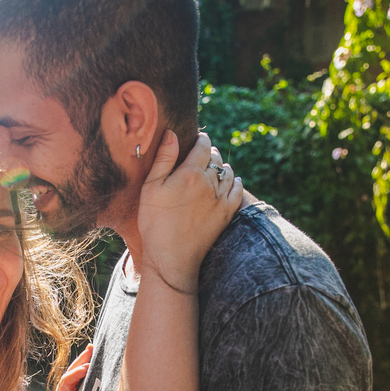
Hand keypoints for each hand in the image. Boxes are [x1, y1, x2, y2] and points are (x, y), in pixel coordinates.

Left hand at [49, 344, 92, 390]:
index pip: (66, 383)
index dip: (76, 373)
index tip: (88, 367)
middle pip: (71, 375)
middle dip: (81, 360)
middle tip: (92, 348)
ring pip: (79, 378)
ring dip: (86, 363)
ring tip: (94, 350)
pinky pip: (87, 385)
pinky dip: (92, 374)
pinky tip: (98, 366)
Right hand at [137, 130, 242, 292]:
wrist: (172, 257)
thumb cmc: (155, 222)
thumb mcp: (151, 187)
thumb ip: (163, 158)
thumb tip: (171, 133)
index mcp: (190, 172)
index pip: (202, 145)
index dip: (201, 139)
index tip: (198, 139)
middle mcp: (210, 182)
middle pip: (216, 158)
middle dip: (210, 152)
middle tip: (204, 152)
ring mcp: (221, 198)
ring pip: (228, 172)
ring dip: (223, 165)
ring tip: (215, 166)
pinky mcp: (226, 213)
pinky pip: (238, 190)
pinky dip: (236, 181)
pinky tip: (232, 180)